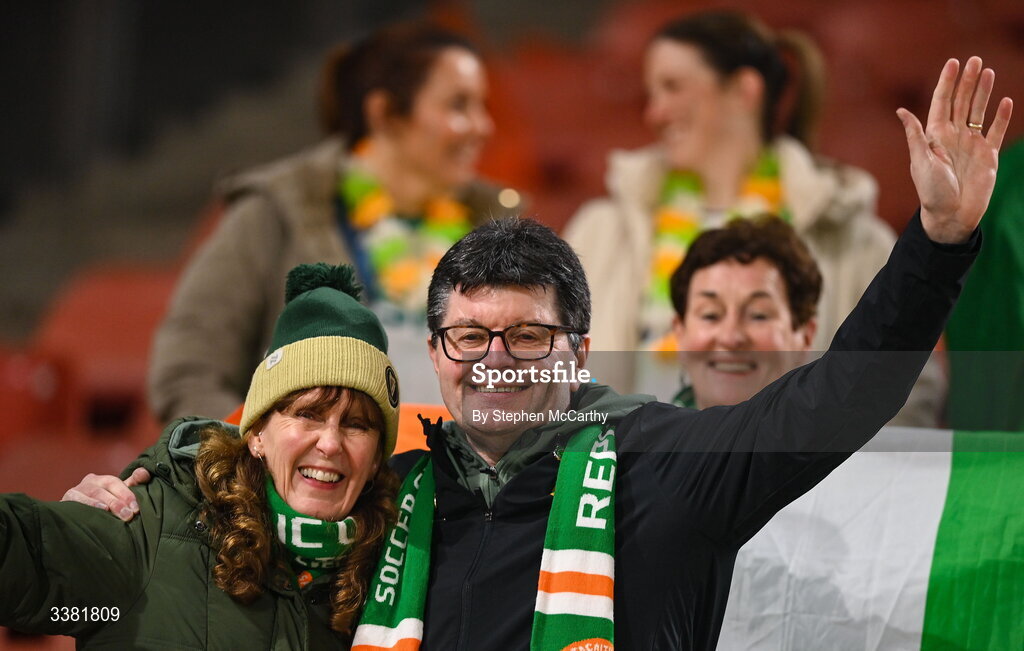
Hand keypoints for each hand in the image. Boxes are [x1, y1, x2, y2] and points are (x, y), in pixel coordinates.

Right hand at [61, 467, 151, 521]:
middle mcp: (89, 482)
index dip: (126, 494)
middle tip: (128, 515)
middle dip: (117, 502)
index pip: (115, 483)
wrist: (74, 518)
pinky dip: (86, 505)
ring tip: (111, 512)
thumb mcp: (118, 494)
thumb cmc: (103, 505)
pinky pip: (75, 501)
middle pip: (104, 489)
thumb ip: (133, 484)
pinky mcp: (65, 501)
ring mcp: (75, 490)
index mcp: (102, 480)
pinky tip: (95, 511)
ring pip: (91, 494)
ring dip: (103, 503)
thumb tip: (144, 472)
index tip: (136, 508)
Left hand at [897, 57, 1012, 242]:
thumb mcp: (921, 162)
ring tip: (988, 71)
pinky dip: (1001, 117)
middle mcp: (953, 136)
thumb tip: (902, 111)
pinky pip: (995, 131)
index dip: (947, 83)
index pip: (942, 102)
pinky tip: (1004, 101)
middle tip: (975, 60)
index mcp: (935, 136)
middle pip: (962, 102)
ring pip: (978, 111)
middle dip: (968, 81)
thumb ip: (915, 136)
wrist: (952, 216)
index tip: (953, 63)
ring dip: (983, 92)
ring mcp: (971, 144)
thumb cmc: (931, 192)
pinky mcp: (988, 155)